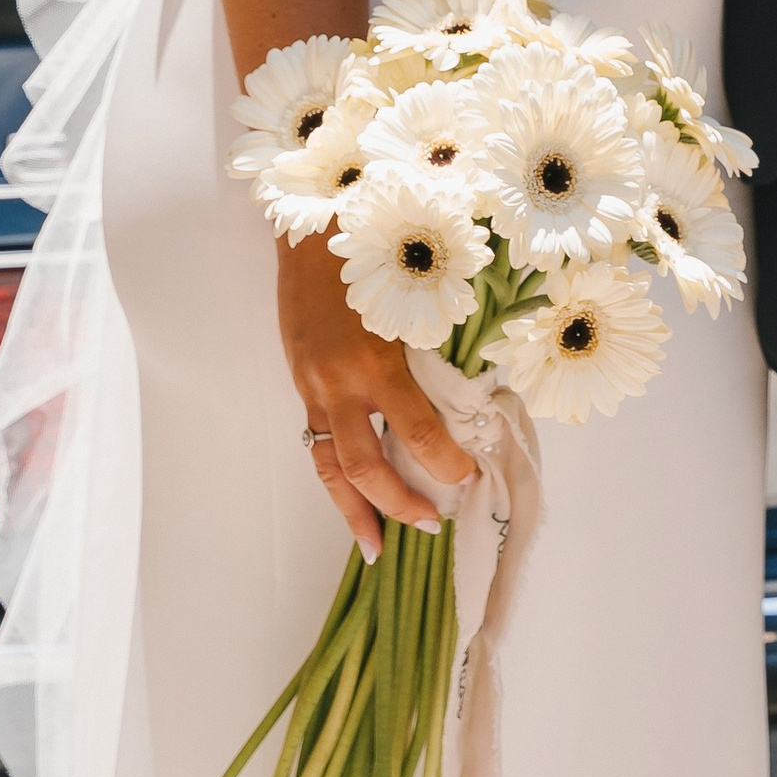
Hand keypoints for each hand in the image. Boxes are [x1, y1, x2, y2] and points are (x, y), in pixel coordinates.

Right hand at [277, 229, 474, 556]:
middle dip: (396, 502)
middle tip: (430, 526)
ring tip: (374, 548)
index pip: (416, 429)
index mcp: (375, 360)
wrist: (311, 228)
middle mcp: (339, 383)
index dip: (444, 461)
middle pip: (363, 465)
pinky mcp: (302, 385)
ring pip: (329, 466)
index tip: (468, 477)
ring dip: (352, 511)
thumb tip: (474, 386)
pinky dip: (334, 477)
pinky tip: (350, 500)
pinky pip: (316, 442)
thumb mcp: (411, 295)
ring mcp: (314, 388)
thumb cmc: (372, 250)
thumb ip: (434, 341)